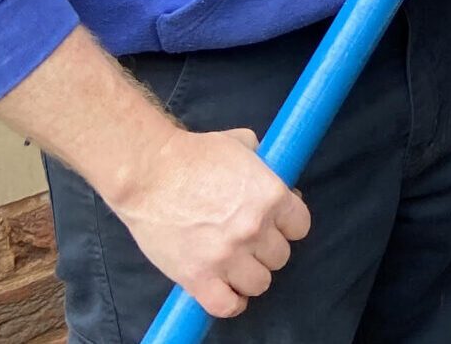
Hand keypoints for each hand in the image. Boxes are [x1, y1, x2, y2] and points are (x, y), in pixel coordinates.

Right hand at [109, 123, 310, 321]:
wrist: (149, 174)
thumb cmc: (195, 154)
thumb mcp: (242, 143)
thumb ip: (264, 163)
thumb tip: (278, 177)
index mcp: (271, 195)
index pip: (300, 226)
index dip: (288, 225)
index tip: (276, 224)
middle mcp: (254, 229)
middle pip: (281, 257)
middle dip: (267, 248)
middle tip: (249, 240)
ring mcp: (227, 257)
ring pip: (259, 283)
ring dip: (250, 274)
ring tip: (236, 264)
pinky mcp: (198, 279)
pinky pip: (228, 306)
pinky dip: (231, 302)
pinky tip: (226, 289)